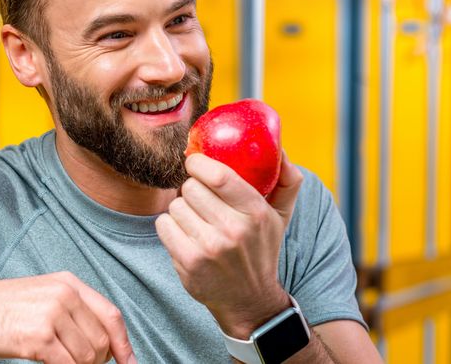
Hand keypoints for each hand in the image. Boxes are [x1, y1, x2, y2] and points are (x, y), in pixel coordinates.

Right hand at [0, 271, 136, 363]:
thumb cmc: (0, 309)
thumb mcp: (42, 297)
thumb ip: (73, 313)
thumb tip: (104, 345)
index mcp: (69, 283)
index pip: (111, 315)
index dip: (124, 344)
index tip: (130, 363)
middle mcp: (64, 295)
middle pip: (102, 340)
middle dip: (97, 362)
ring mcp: (52, 315)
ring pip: (88, 357)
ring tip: (60, 363)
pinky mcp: (39, 338)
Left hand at [155, 151, 303, 337]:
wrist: (249, 300)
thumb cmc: (260, 249)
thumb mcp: (280, 217)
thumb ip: (287, 181)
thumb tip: (282, 150)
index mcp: (256, 213)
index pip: (219, 175)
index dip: (199, 163)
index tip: (195, 162)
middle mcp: (234, 230)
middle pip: (191, 187)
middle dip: (191, 189)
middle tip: (199, 199)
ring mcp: (210, 247)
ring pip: (175, 206)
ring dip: (181, 210)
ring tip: (196, 221)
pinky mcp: (189, 262)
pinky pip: (163, 225)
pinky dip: (169, 227)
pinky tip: (184, 235)